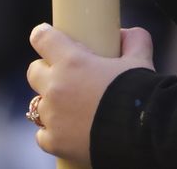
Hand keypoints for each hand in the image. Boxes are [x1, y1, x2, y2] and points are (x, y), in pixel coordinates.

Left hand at [27, 24, 155, 162]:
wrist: (143, 132)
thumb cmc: (139, 93)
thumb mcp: (140, 59)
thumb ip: (133, 40)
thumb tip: (126, 34)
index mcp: (72, 62)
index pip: (42, 38)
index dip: (44, 35)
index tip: (47, 36)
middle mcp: (55, 88)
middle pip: (34, 72)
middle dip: (46, 71)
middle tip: (66, 76)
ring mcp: (52, 117)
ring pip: (38, 105)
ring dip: (52, 103)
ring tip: (71, 107)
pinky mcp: (54, 142)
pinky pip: (43, 134)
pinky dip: (53, 132)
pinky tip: (68, 131)